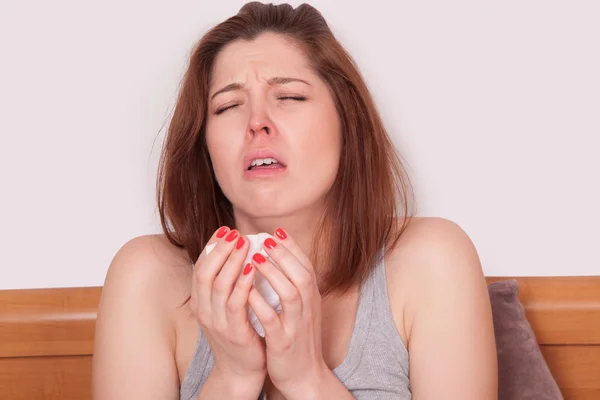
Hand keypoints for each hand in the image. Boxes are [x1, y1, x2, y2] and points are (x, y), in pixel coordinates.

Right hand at [191, 226, 266, 390]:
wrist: (241, 370)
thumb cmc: (239, 333)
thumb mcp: (227, 305)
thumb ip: (228, 282)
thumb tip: (237, 250)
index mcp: (201, 302)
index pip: (201, 267)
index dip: (212, 246)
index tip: (226, 229)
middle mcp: (204, 311)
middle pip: (205, 272)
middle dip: (220, 250)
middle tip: (236, 233)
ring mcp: (217, 323)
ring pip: (219, 285)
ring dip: (232, 261)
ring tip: (245, 244)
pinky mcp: (234, 333)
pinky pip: (236, 304)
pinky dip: (243, 284)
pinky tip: (253, 269)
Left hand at [247, 228, 328, 397]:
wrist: (305, 376)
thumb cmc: (297, 338)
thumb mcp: (300, 309)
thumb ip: (292, 285)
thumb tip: (279, 258)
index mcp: (311, 299)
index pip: (305, 266)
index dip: (292, 247)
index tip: (276, 230)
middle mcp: (308, 308)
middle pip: (301, 274)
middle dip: (284, 254)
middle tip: (265, 238)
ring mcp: (296, 326)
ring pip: (291, 294)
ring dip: (274, 274)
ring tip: (255, 257)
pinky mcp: (284, 343)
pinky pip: (273, 321)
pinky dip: (261, 305)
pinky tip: (247, 292)